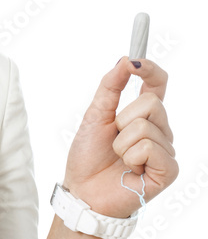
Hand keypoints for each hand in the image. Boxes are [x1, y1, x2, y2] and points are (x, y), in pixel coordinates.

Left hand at [62, 56, 178, 217]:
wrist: (83, 189)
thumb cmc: (89, 155)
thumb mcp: (95, 114)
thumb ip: (110, 86)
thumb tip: (124, 60)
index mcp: (143, 116)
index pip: (158, 86)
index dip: (151, 70)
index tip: (135, 62)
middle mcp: (159, 131)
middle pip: (152, 103)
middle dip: (122, 118)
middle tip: (113, 138)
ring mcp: (165, 151)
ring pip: (146, 127)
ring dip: (121, 142)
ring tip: (119, 157)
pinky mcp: (167, 171)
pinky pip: (150, 147)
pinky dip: (130, 156)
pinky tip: (129, 168)